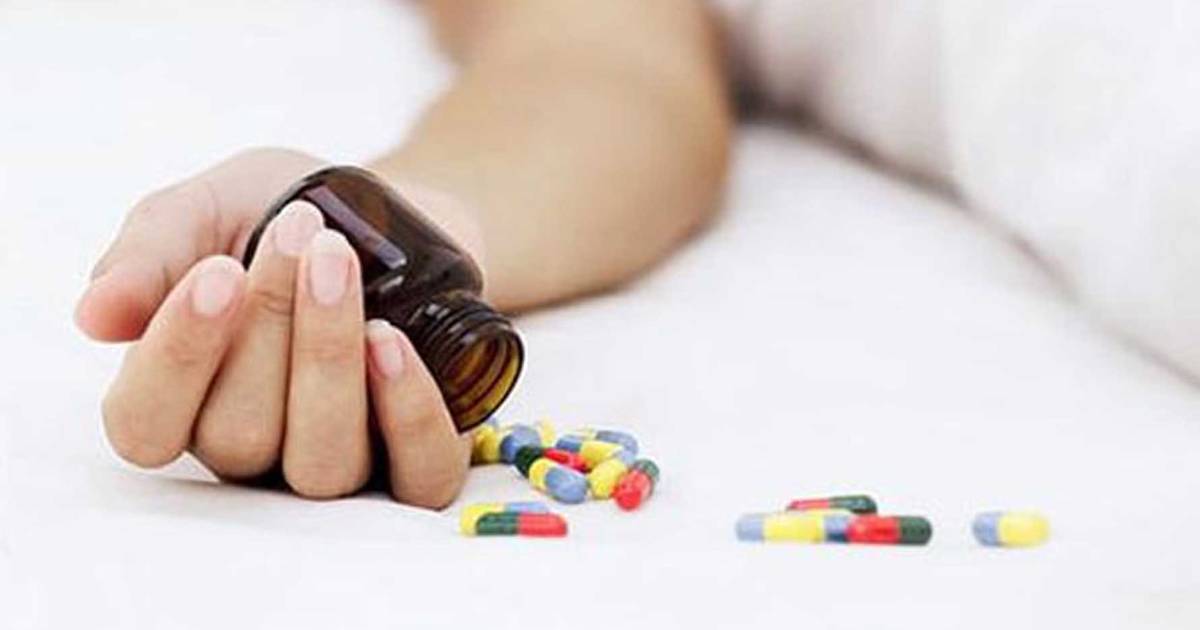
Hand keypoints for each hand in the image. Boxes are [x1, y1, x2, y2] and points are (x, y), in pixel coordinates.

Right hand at [75, 148, 477, 507]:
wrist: (396, 208)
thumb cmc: (292, 213)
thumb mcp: (213, 207)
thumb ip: (152, 253)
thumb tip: (96, 316)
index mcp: (185, 399)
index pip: (144, 427)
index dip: (174, 359)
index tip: (217, 272)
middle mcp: (257, 446)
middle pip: (238, 438)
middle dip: (269, 324)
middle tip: (299, 229)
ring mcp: (340, 459)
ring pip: (322, 463)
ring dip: (329, 358)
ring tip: (341, 266)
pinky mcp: (418, 456)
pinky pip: (418, 477)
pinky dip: (411, 415)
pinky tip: (394, 342)